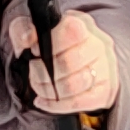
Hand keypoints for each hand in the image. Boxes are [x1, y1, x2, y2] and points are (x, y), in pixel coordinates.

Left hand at [4, 0, 118, 118]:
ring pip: (73, 85)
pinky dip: (55, 105)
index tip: (35, 51)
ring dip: (48, 90)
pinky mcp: (105, 91)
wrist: (79, 62)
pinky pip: (78, 103)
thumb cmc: (53, 44)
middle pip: (69, 63)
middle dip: (42, 72)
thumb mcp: (34, 30)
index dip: (50, 43)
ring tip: (38, 86)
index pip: (72, 31)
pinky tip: (43, 101)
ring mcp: (106, 69)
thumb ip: (23, 28)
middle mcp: (99, 45)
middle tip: (33, 73)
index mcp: (83, 24)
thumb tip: (27, 38)